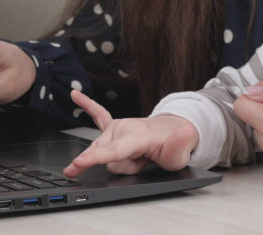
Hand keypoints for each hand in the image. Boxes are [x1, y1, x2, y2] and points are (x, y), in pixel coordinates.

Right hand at [62, 90, 197, 177]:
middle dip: (121, 167)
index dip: (94, 158)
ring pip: (102, 153)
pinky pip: (97, 114)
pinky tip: (76, 95)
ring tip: (137, 156)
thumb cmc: (172, 146)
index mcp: (138, 135)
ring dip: (118, 160)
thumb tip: (186, 131)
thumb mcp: (178, 156)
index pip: (113, 151)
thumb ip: (179, 146)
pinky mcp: (113, 126)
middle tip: (141, 162)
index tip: (77, 163)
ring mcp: (117, 126)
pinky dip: (87, 104)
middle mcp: (124, 127)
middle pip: (107, 157)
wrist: (171, 132)